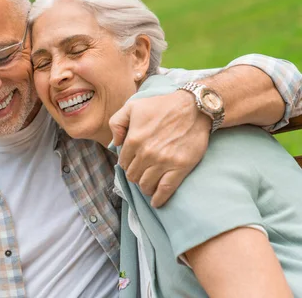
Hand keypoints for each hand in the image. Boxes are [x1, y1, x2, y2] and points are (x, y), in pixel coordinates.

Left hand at [109, 91, 211, 206]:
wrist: (194, 108)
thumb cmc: (162, 106)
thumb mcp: (133, 106)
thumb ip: (117, 122)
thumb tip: (115, 142)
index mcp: (134, 139)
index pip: (123, 162)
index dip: (127, 163)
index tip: (133, 162)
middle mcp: (146, 153)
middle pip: (133, 176)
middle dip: (135, 175)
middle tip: (141, 172)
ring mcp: (163, 162)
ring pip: (146, 185)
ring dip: (145, 186)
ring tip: (148, 184)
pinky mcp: (180, 167)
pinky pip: (165, 190)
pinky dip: (159, 199)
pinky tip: (156, 202)